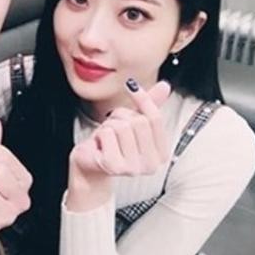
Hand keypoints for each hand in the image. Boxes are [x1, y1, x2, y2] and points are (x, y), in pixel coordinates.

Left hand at [67, 80, 170, 210]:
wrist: (89, 163)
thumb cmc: (112, 142)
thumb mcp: (133, 121)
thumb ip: (150, 105)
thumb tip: (165, 86)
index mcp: (161, 154)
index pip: (156, 118)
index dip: (143, 98)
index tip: (131, 85)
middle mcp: (151, 165)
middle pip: (138, 121)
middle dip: (121, 116)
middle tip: (113, 126)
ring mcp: (133, 168)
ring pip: (122, 126)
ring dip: (108, 125)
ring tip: (106, 138)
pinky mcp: (113, 166)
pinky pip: (107, 134)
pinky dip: (99, 133)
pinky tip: (99, 145)